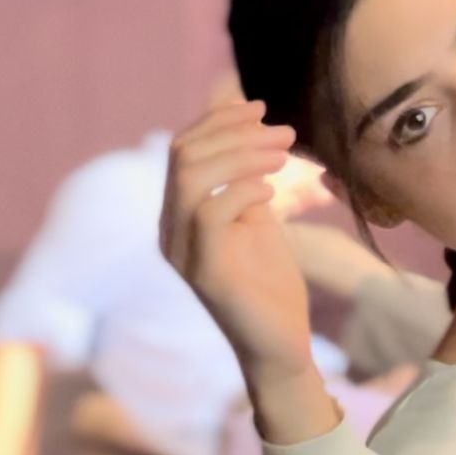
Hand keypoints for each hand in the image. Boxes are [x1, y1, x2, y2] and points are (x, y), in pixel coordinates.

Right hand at [160, 99, 315, 386]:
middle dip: (235, 133)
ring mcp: (183, 253)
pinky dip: (242, 190)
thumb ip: (244, 175)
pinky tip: (273, 191)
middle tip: (284, 134)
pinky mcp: (205, 273)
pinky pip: (210, 214)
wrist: (279, 345)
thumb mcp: (256, 216)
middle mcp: (171, 231)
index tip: (260, 109)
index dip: (219, 121)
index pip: (183, 149)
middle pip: (184, 155)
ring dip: (242, 155)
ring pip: (192, 178)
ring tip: (285, 154)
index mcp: (178, 215)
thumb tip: (249, 120)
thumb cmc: (270, 283)